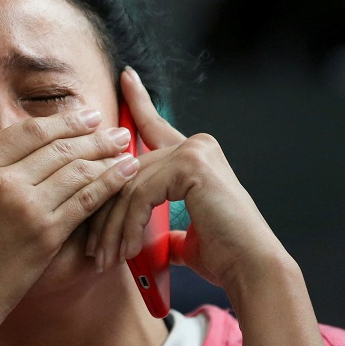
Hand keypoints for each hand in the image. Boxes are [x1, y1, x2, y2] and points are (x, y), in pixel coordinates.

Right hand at [0, 102, 139, 328]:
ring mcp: (26, 207)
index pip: (27, 131)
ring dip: (106, 154)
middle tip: (114, 128)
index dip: (61, 121)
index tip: (85, 116)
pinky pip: (85, 199)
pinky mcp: (46, 233)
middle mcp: (1, 181)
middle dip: (92, 133)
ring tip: (125, 147)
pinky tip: (126, 172)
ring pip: (75, 169)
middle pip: (57, 147)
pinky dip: (109, 182)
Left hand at [91, 68, 287, 291]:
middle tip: (92, 247)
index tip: (125, 76)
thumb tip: (145, 236)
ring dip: (112, 228)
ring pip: (128, 185)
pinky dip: (127, 226)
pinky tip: (125, 250)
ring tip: (104, 258)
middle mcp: (196, 145)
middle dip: (104, 212)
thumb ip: (164, 223)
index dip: (138, 102)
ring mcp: (194, 151)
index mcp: (195, 156)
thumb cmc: (224, 256)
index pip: (155, 126)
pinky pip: (139, 194)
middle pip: (128, 171)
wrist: (252, 269)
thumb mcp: (185, 233)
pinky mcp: (191, 166)